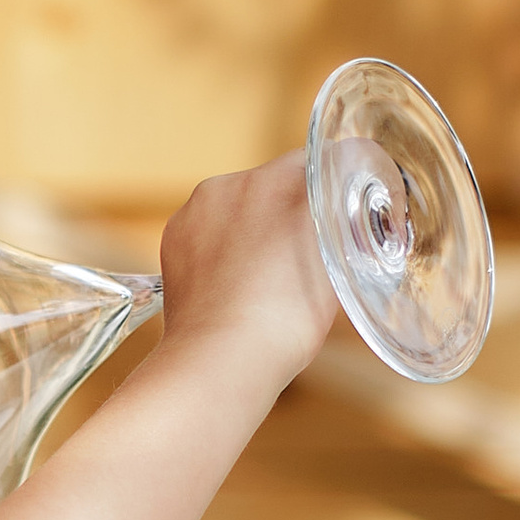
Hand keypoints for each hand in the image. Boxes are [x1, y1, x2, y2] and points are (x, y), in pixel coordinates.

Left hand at [155, 152, 336, 388]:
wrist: (220, 358)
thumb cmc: (287, 319)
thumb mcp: (338, 265)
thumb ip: (343, 224)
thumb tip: (346, 214)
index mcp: (283, 180)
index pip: (320, 161)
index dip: (336, 185)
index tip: (344, 211)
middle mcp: (236, 182)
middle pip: (276, 182)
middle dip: (291, 208)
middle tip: (305, 252)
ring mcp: (198, 207)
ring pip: (240, 205)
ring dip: (254, 225)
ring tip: (265, 273)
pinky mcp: (174, 233)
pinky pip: (208, 226)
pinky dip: (222, 244)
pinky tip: (234, 278)